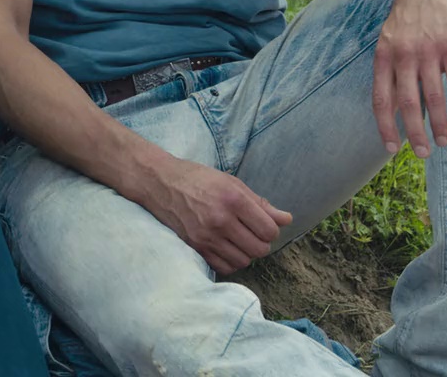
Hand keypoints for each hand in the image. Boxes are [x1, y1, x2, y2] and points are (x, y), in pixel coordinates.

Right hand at [131, 154, 292, 274]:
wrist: (160, 183)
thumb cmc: (198, 179)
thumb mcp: (231, 183)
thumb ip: (260, 203)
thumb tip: (286, 219)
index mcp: (233, 199)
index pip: (269, 230)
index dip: (271, 230)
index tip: (263, 224)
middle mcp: (220, 219)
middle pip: (259, 249)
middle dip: (261, 243)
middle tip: (252, 233)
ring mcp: (206, 236)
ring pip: (244, 261)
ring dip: (246, 253)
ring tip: (239, 240)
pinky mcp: (195, 247)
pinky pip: (225, 267)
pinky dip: (231, 261)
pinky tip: (227, 248)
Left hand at [372, 0, 446, 158]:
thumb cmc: (407, 17)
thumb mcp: (388, 41)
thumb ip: (391, 72)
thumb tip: (393, 109)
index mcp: (383, 56)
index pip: (381, 100)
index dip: (386, 126)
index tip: (392, 148)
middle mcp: (403, 56)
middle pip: (409, 104)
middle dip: (415, 133)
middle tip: (423, 154)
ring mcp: (428, 51)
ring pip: (434, 97)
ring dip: (440, 124)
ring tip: (444, 142)